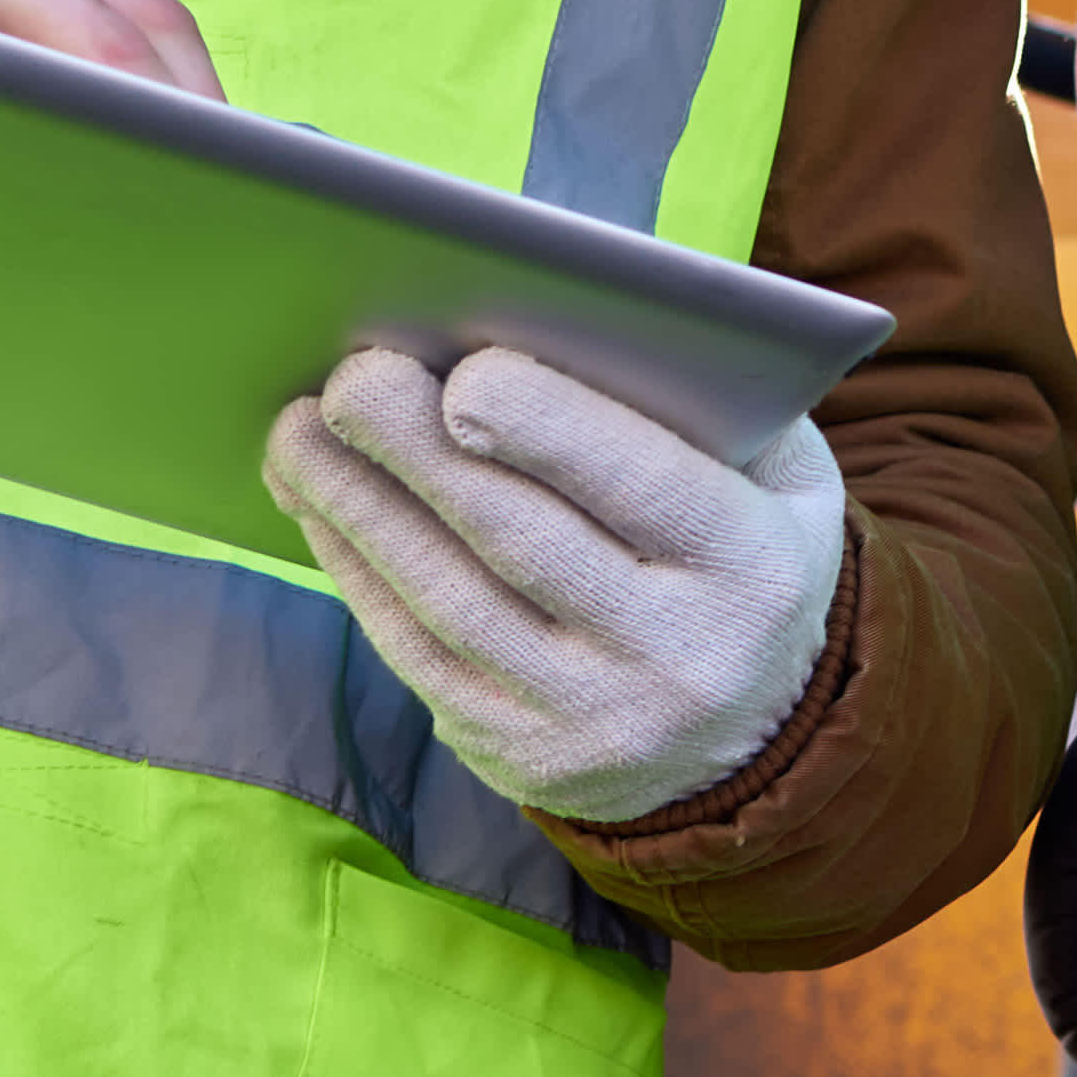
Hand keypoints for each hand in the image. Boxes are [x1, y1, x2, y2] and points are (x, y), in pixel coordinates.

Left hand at [264, 345, 847, 825]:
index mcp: (749, 568)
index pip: (646, 487)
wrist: (747, 743)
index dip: (549, 429)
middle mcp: (674, 656)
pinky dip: (359, 571)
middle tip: (352, 376)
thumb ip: (704, 406)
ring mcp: (587, 719)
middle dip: (422, 452)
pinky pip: (417, 654)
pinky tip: (319, 505)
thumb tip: (552, 320)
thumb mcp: (778, 480)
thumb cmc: (742, 553)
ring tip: (298, 431)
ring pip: (450, 602)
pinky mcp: (514, 756)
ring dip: (360, 508)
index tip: (466, 370)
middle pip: (522, 541)